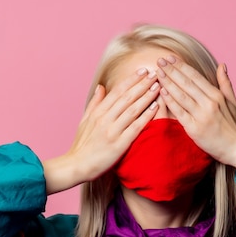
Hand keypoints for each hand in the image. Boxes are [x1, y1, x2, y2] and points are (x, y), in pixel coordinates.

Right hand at [43, 68, 159, 193]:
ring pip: (132, 109)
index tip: (143, 71)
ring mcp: (112, 131)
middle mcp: (105, 119)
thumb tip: (101, 87)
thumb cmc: (82, 145)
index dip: (131, 80)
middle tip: (155, 74)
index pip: (117, 92)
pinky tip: (155, 107)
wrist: (77, 165)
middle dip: (142, 84)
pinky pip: (135, 127)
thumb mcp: (85, 120)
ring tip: (158, 87)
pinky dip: (145, 116)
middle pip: (127, 97)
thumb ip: (95, 103)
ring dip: (146, 97)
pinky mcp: (118, 144)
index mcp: (98, 112)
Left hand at [156, 56, 235, 167]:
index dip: (181, 66)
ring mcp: (201, 115)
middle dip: (171, 70)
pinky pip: (179, 112)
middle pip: (186, 83)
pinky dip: (170, 101)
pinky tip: (162, 92)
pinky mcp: (194, 129)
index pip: (195, 76)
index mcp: (216, 95)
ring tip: (158, 73)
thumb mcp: (233, 101)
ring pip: (181, 95)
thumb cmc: (234, 126)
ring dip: (168, 82)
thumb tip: (222, 65)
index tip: (170, 58)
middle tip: (160, 61)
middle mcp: (209, 103)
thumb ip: (225, 83)